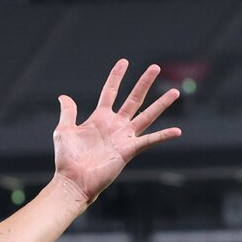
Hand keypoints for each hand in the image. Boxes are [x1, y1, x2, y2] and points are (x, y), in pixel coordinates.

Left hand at [52, 60, 180, 205]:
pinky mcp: (129, 150)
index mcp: (99, 118)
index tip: (124, 62)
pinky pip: (149, 140)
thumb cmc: (67, 159)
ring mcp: (123, 137)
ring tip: (174, 92)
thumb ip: (68, 112)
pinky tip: (177, 131)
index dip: (117, 77)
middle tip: (155, 67)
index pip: (110, 92)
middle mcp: (115, 125)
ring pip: (146, 116)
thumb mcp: (64, 130)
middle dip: (144, 83)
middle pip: (133, 99)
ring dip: (161, 104)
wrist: (72, 180)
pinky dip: (163, 136)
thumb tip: (63, 97)